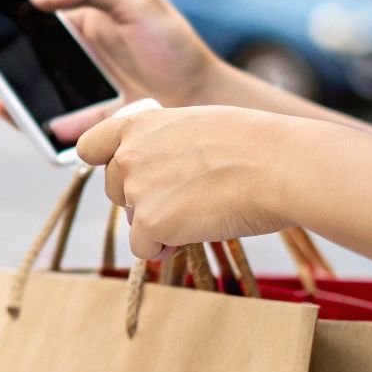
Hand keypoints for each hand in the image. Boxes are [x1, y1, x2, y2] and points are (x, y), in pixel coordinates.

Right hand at [0, 0, 223, 140]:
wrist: (206, 99)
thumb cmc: (174, 46)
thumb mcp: (138, 1)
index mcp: (82, 27)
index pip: (33, 22)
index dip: (4, 20)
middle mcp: (74, 63)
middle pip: (22, 62)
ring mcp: (78, 97)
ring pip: (30, 96)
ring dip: (5, 93)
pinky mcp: (87, 129)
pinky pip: (51, 129)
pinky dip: (33, 124)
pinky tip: (19, 113)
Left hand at [75, 105, 303, 260]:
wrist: (281, 167)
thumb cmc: (253, 146)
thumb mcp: (196, 127)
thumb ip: (163, 145)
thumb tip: (157, 173)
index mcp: (139, 124)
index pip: (90, 147)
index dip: (106, 163)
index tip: (127, 173)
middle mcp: (128, 155)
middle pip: (114, 190)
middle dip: (142, 199)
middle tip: (187, 196)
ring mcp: (136, 190)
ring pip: (132, 220)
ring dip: (159, 223)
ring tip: (201, 209)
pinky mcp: (149, 223)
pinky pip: (144, 248)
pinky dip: (166, 247)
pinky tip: (197, 229)